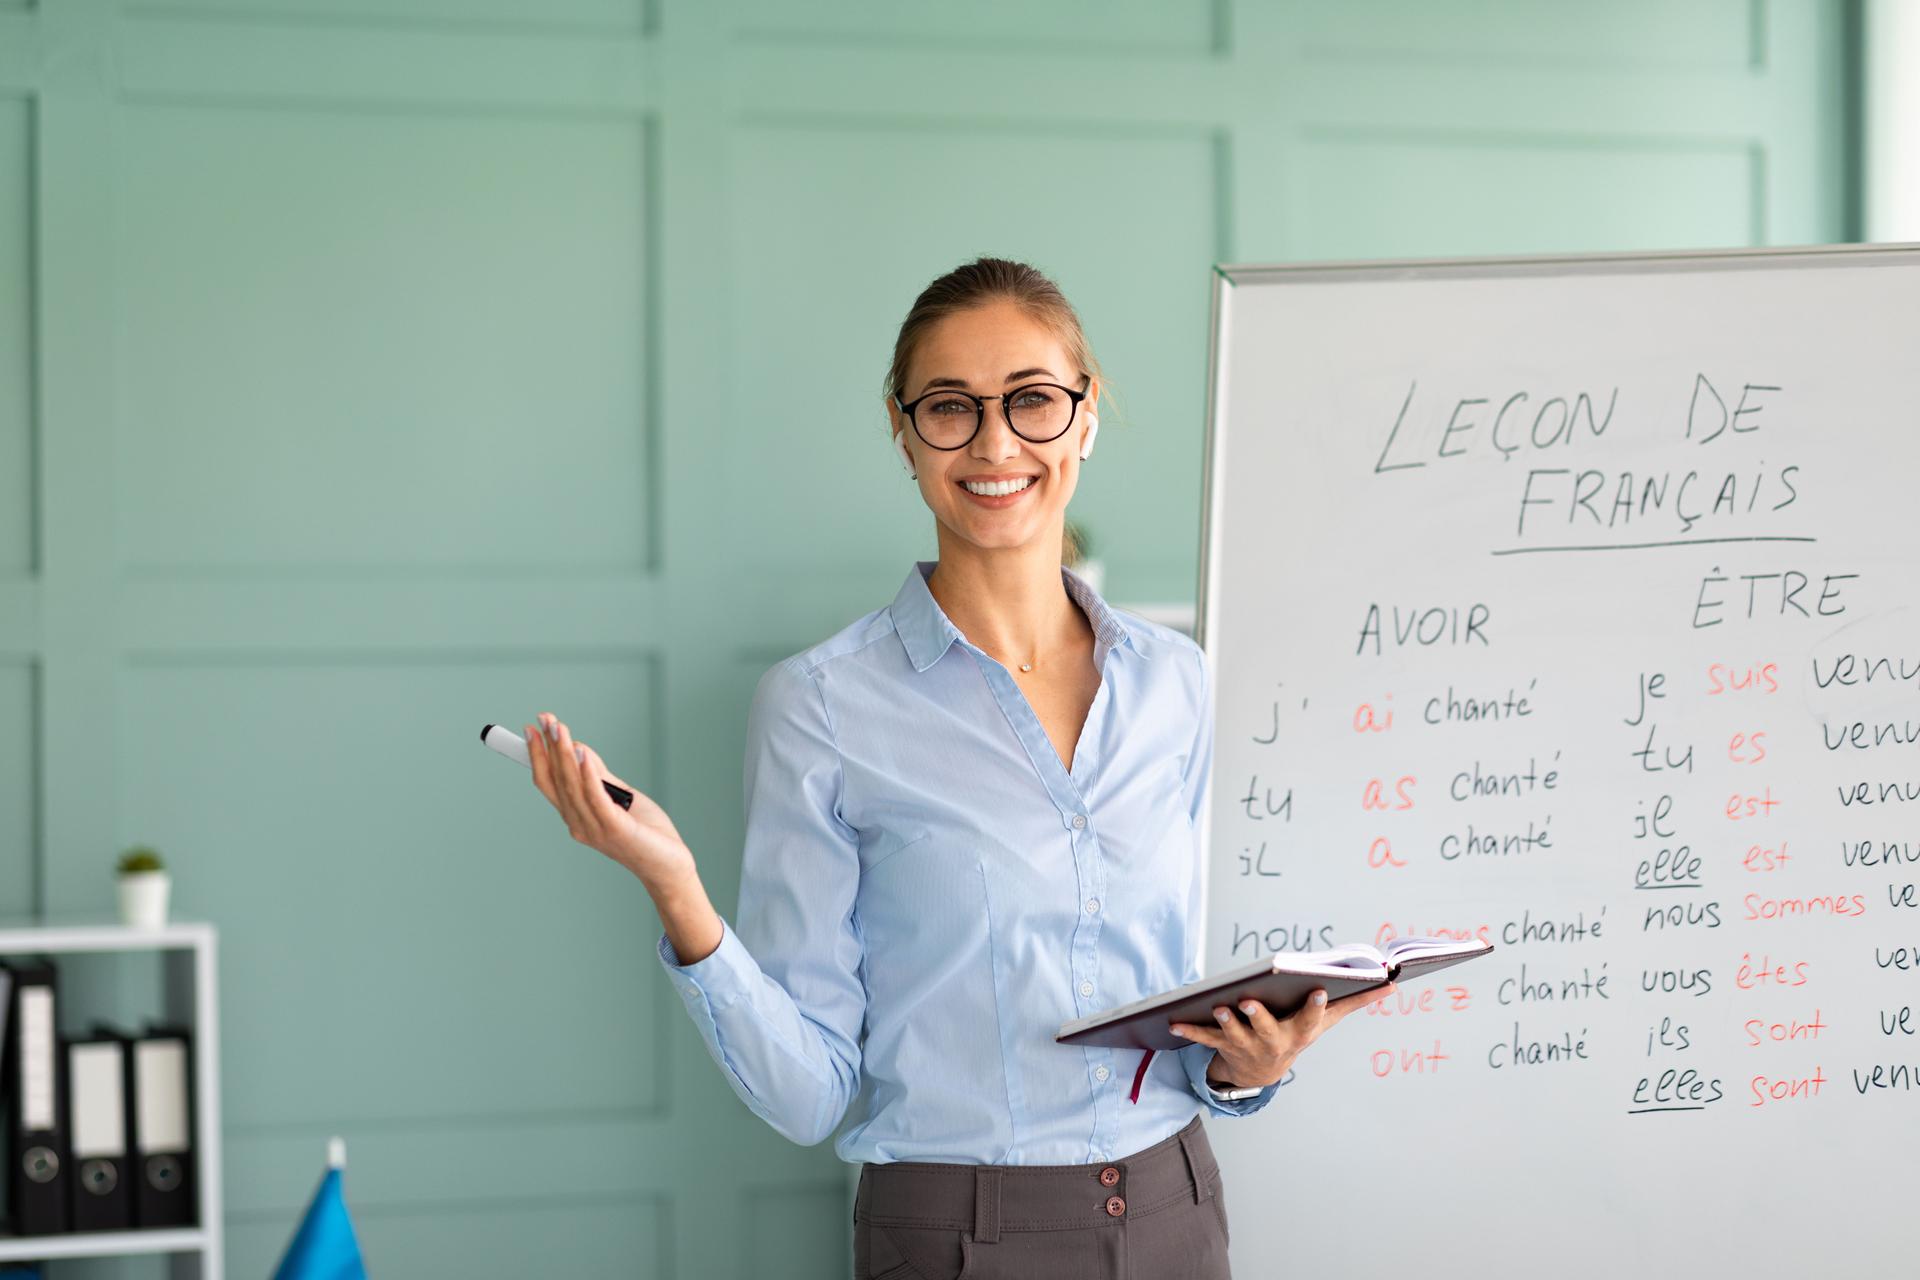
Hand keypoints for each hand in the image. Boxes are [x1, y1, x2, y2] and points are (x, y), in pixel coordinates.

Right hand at [526, 711, 695, 891]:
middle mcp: (579, 823)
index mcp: (576, 817)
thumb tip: (578, 748)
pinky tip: (582, 754)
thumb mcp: (620, 797)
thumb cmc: (645, 833)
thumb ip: (599, 776)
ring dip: (565, 755)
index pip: (548, 783)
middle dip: (549, 748)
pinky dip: (589, 774)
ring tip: (560, 729)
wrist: (668, 866)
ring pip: (573, 786)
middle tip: (544, 720)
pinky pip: (597, 798)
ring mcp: (595, 828)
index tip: (532, 729)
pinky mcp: (616, 828)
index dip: (537, 756)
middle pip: (558, 781)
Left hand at [1169, 984, 1396, 1088]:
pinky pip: (1204, 1038)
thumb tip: (1391, 982)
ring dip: (1225, 1022)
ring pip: (1234, 1034)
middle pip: (1267, 1029)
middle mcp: (1274, 1042)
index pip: (1310, 1019)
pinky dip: (1188, 1028)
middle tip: (1249, 1002)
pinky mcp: (1222, 1045)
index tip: (1317, 989)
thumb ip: (1355, 1000)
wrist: (1262, 1072)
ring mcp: (1246, 1045)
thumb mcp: (1326, 1021)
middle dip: (1259, 1017)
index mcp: (1300, 1032)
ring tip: (1219, 1005)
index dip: (1313, 1006)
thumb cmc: (1296, 1034)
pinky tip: (1172, 1020)